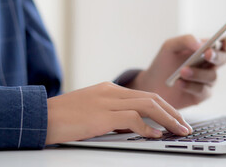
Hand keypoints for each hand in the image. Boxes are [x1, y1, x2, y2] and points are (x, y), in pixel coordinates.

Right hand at [45, 82, 192, 144]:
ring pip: (148, 106)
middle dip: (173, 113)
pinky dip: (148, 128)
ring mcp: (107, 102)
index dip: (166, 107)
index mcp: (110, 89)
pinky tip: (156, 135)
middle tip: (186, 127)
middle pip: (153, 98)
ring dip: (168, 120)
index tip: (177, 119)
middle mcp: (112, 92)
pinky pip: (132, 119)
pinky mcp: (101, 115)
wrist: (39, 117)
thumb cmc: (63, 118)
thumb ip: (114, 116)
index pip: (147, 95)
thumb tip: (135, 127)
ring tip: (179, 131)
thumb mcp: (93, 112)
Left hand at [127, 34, 225, 108]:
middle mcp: (210, 65)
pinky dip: (191, 86)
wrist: (152, 84)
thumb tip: (201, 44)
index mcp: (206, 50)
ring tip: (182, 71)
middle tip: (207, 53)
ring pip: (212, 76)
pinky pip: (203, 91)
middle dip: (216, 56)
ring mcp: (207, 81)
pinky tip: (180, 83)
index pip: (225, 44)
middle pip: (223, 59)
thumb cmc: (164, 63)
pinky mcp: (201, 95)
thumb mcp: (171, 46)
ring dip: (198, 73)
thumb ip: (186, 40)